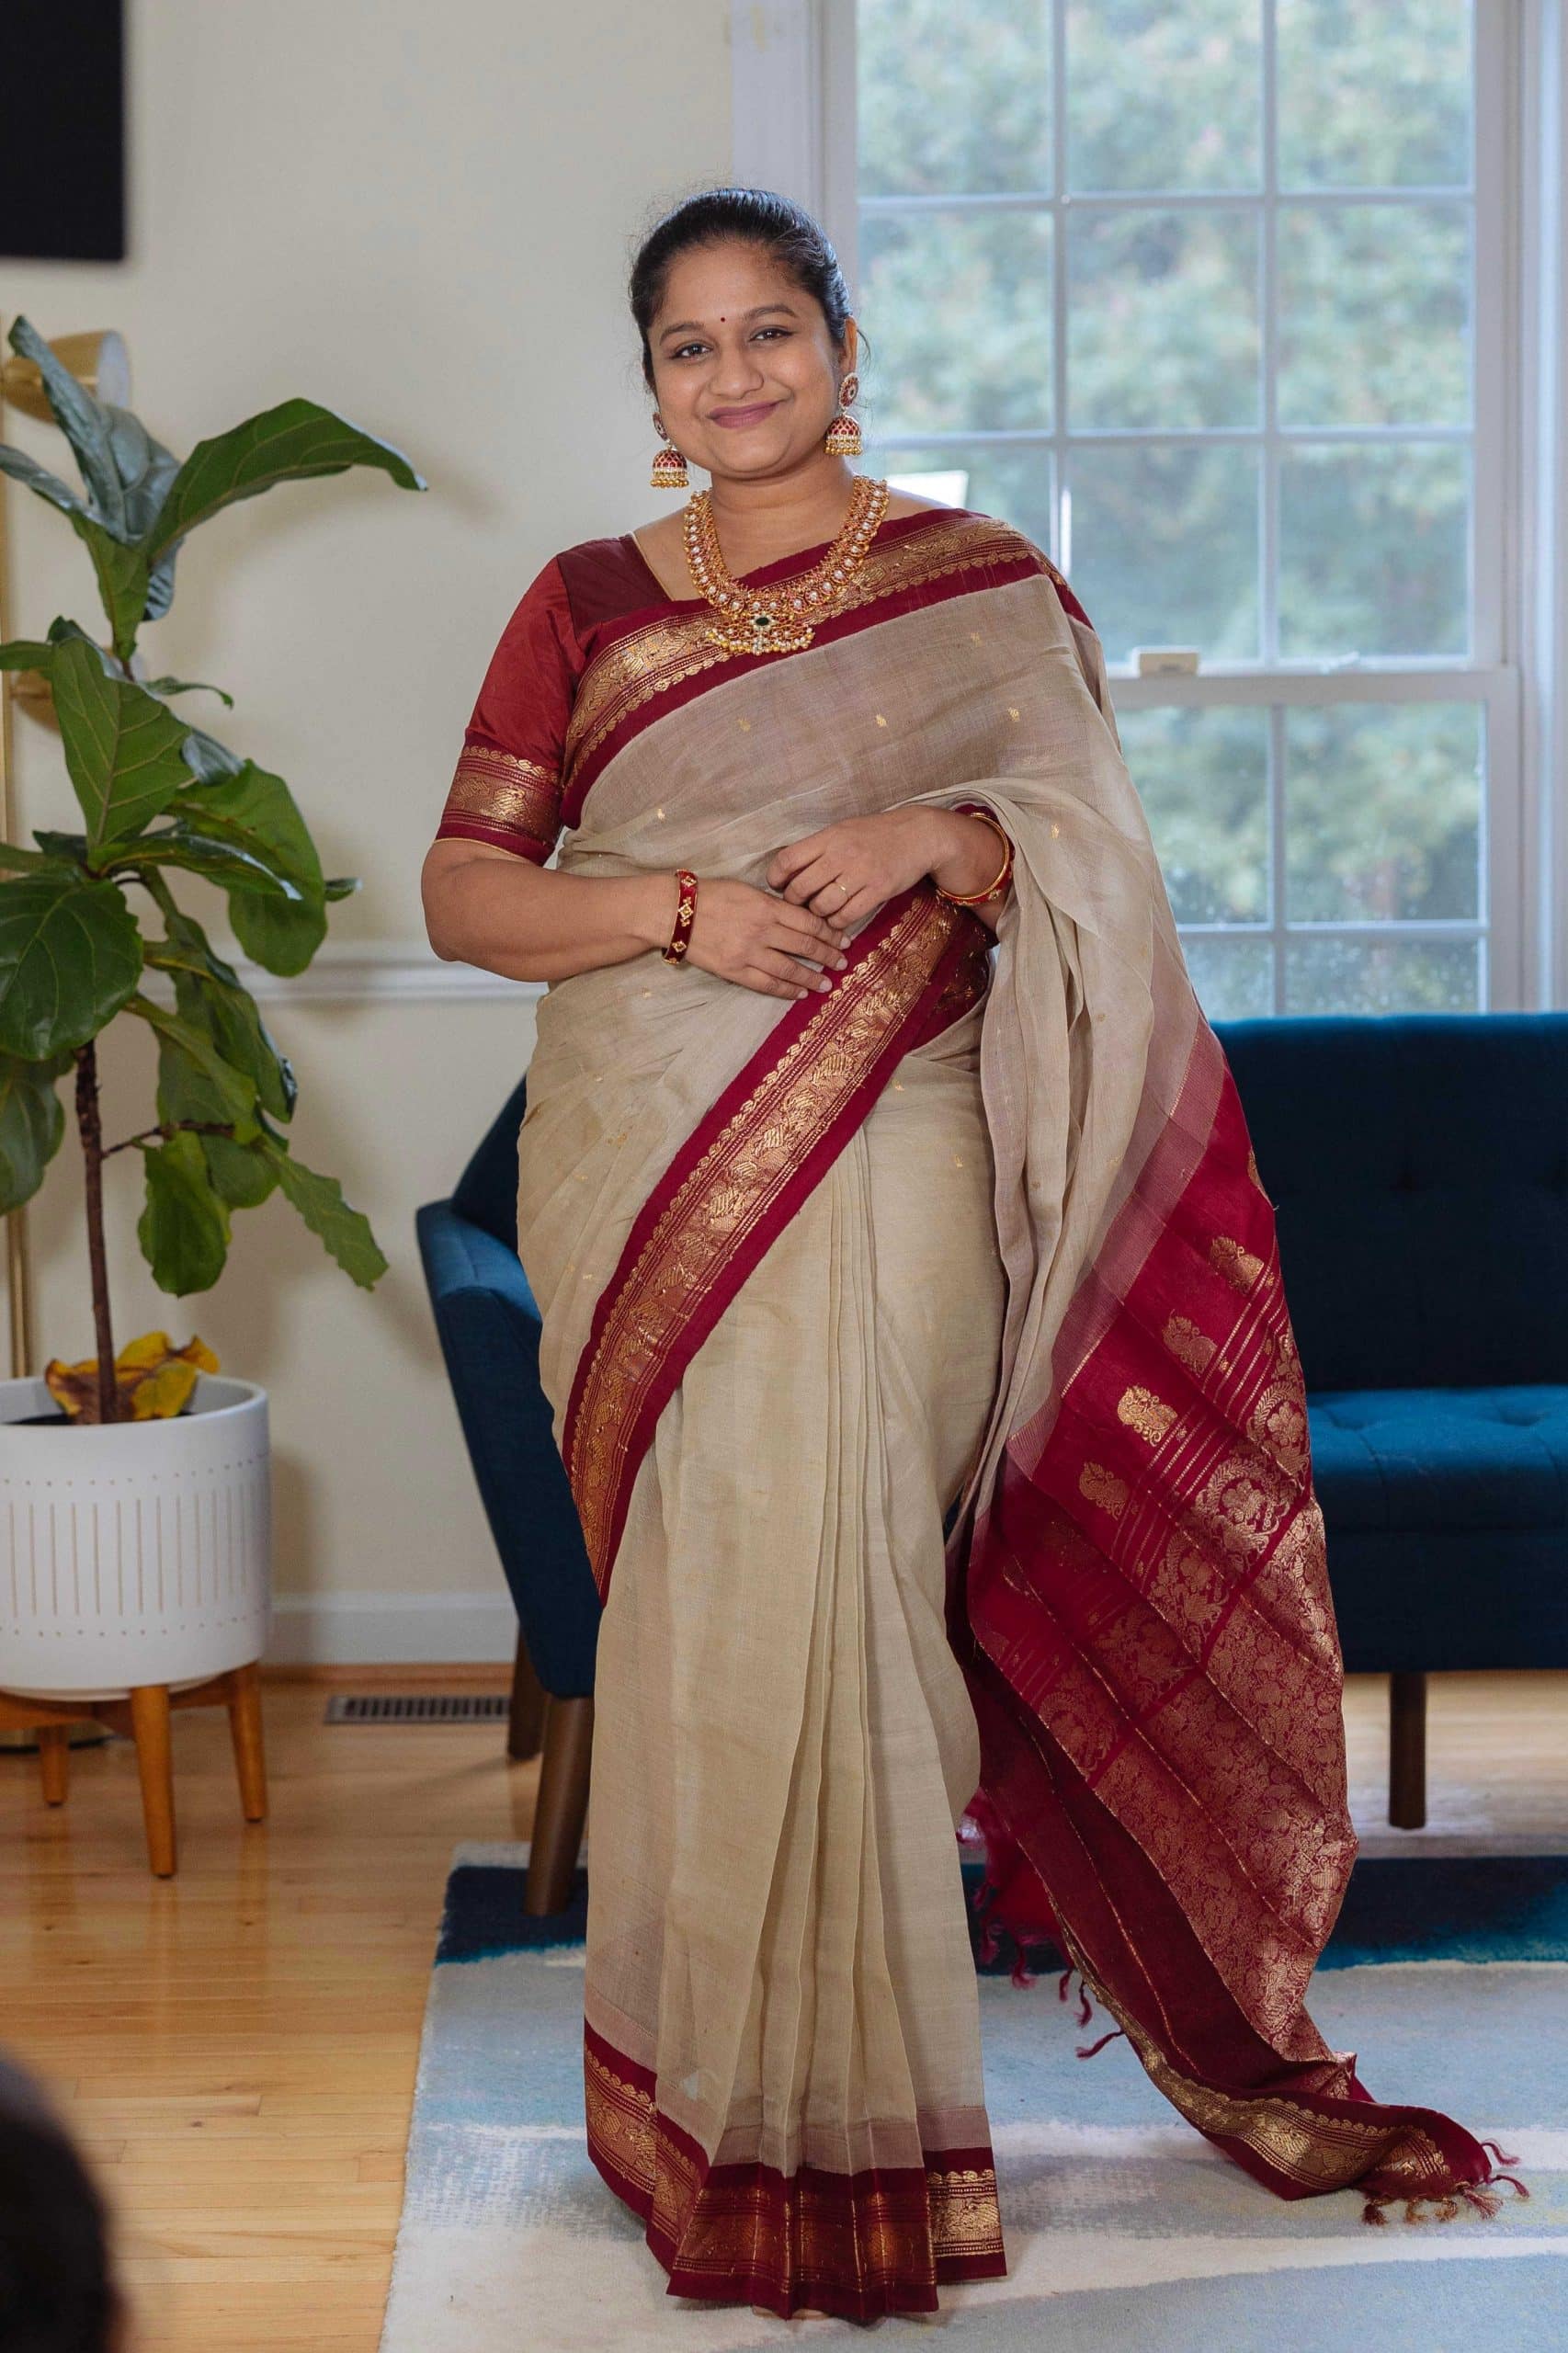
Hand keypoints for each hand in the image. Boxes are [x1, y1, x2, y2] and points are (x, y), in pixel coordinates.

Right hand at [681, 875, 849, 1001]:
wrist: (673, 912)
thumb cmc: (709, 895)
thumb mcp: (746, 889)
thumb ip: (772, 903)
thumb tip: (797, 916)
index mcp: (767, 906)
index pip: (809, 921)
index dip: (829, 932)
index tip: (843, 939)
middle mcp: (762, 931)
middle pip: (805, 945)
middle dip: (828, 955)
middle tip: (843, 962)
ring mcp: (748, 953)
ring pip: (790, 969)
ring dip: (812, 978)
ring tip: (827, 983)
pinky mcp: (735, 971)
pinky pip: (767, 984)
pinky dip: (787, 989)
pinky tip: (800, 993)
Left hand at [766, 809, 942, 932]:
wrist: (918, 835)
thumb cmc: (876, 834)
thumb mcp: (842, 830)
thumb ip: (817, 848)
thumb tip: (787, 870)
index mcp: (829, 837)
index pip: (788, 860)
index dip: (775, 877)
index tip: (777, 885)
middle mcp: (842, 855)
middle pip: (801, 888)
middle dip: (794, 901)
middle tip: (798, 903)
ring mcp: (861, 874)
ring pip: (822, 906)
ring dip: (816, 914)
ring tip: (820, 910)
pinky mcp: (878, 891)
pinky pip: (847, 916)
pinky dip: (837, 922)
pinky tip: (837, 918)